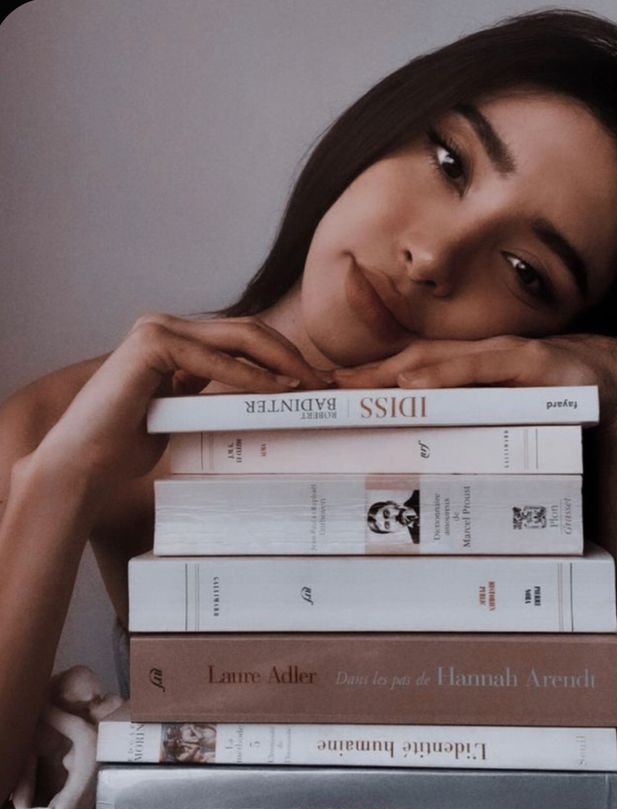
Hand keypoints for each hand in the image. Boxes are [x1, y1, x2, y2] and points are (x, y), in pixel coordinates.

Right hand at [31, 314, 331, 490]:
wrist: (82, 464)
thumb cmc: (127, 445)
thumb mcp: (181, 412)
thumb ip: (209, 395)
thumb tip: (258, 398)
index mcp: (175, 340)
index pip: (242, 339)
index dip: (282, 357)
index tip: (313, 382)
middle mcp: (166, 326)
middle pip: (248, 331)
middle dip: (291, 356)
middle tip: (324, 383)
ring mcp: (157, 330)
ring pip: (239, 338)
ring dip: (282, 362)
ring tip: (311, 387)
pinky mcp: (151, 344)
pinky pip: (216, 360)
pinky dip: (251, 376)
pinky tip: (278, 391)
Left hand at [334, 333, 616, 427]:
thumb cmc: (564, 395)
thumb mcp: (511, 408)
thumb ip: (475, 411)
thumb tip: (434, 434)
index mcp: (477, 366)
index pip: (416, 367)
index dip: (375, 376)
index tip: (334, 390)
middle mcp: (486, 354)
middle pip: (418, 361)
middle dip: (372, 375)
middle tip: (329, 390)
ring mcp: (509, 355)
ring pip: (443, 362)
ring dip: (397, 373)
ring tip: (358, 388)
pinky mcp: (535, 363)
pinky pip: (485, 369)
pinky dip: (449, 375)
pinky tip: (417, 386)